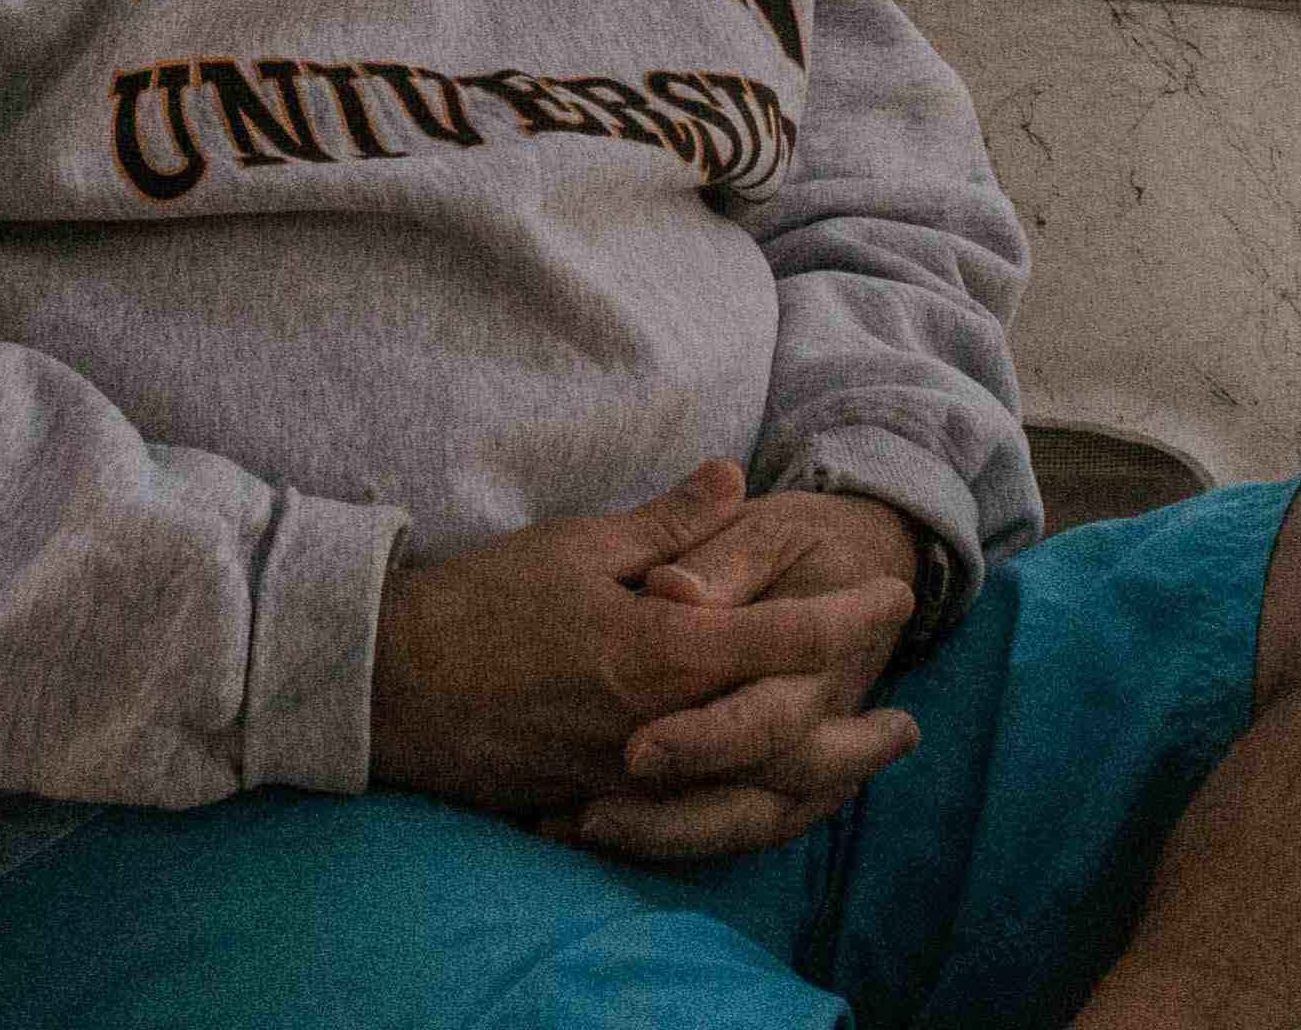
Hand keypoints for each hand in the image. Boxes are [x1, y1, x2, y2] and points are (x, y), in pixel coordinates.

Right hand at [368, 459, 913, 832]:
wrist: (392, 689)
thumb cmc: (482, 605)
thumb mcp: (578, 545)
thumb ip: (667, 526)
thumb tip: (733, 480)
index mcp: (656, 653)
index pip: (779, 639)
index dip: (845, 618)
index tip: (893, 596)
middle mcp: (656, 729)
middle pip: (783, 744)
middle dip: (854, 738)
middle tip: (908, 725)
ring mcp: (630, 779)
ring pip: (748, 798)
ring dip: (814, 788)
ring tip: (858, 775)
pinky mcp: (601, 807)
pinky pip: (696, 822)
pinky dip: (746, 813)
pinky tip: (771, 802)